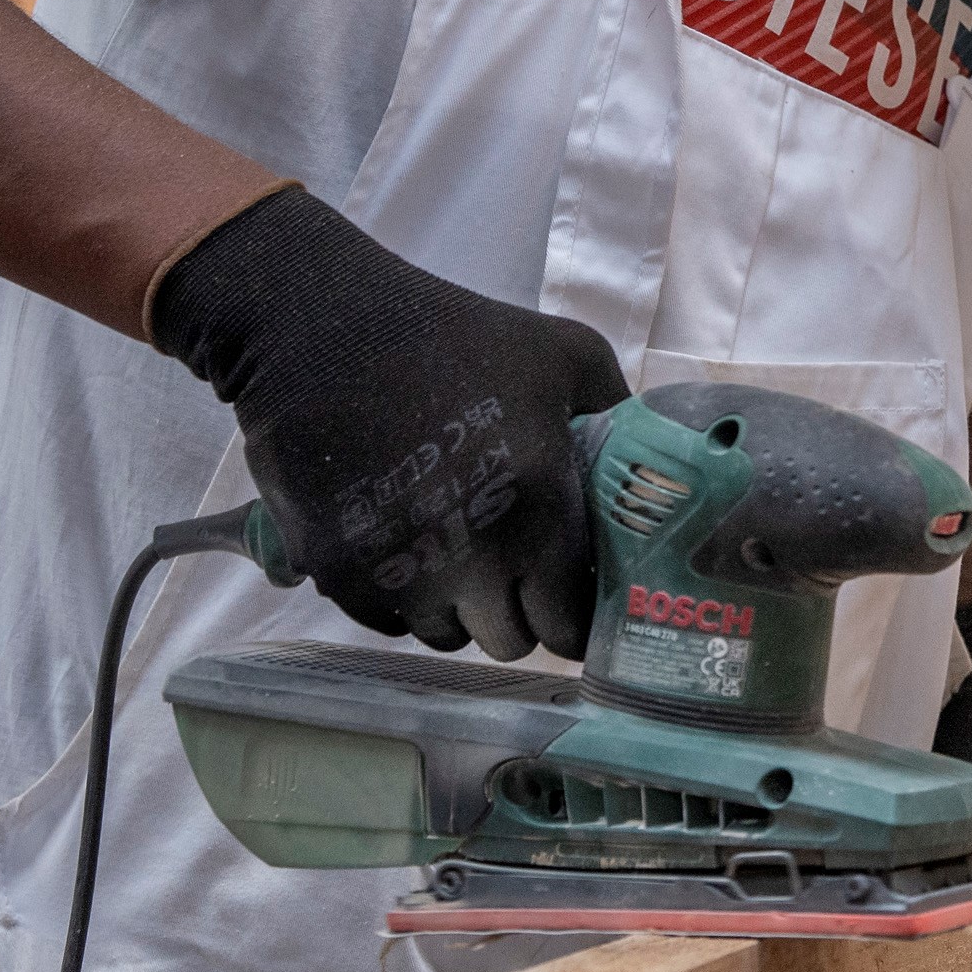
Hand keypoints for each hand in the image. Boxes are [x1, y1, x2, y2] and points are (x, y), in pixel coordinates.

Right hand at [150, 186, 629, 658]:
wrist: (322, 331)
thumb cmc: (453, 334)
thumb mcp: (566, 353)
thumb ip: (619, 416)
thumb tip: (648, 466)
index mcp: (538, 508)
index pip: (568, 626)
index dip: (571, 616)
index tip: (564, 593)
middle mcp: (473, 558)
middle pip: (509, 641)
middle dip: (516, 612)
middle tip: (510, 565)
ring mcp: (401, 574)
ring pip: (446, 635)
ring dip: (457, 608)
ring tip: (453, 545)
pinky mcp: (341, 576)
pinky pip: (387, 620)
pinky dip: (399, 596)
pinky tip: (402, 539)